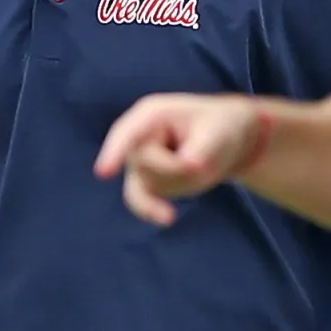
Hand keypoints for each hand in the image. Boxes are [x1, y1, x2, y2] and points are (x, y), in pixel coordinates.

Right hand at [93, 93, 265, 225]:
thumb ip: (202, 150)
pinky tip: (168, 217)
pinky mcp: (144, 181)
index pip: (127, 133)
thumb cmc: (220, 127)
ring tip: (202, 166)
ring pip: (147, 187)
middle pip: (146, 165)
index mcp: (151, 114)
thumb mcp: (218, 134)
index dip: (113, 152)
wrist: (227, 140)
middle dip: (178, 170)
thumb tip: (189, 167)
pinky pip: (142, 202)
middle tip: (206, 160)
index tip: (103, 173)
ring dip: (181, 184)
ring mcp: (138, 160)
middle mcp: (137, 136)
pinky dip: (154, 210)